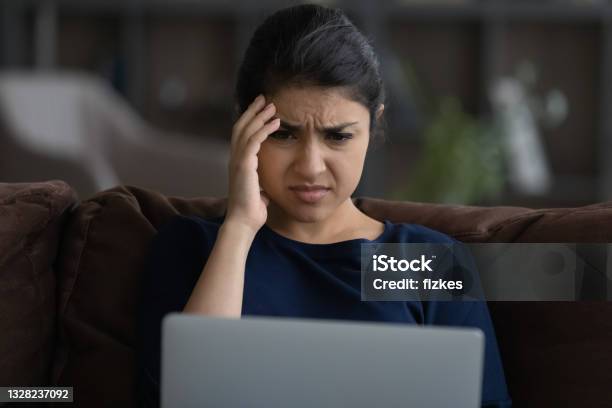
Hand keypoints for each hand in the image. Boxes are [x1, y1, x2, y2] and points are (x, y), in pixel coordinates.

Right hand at [225, 94, 279, 233]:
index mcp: (238, 163)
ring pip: (246, 130)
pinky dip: (264, 129)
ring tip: (272, 106)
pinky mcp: (244, 165)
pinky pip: (253, 141)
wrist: (243, 222)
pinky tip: (276, 123)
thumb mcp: (258, 192)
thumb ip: (261, 184)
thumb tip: (266, 188)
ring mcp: (237, 161)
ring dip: (260, 116)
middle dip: (253, 111)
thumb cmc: (252, 211)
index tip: (261, 109)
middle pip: (241, 126)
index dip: (250, 120)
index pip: (241, 135)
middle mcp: (235, 158)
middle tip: (264, 98)